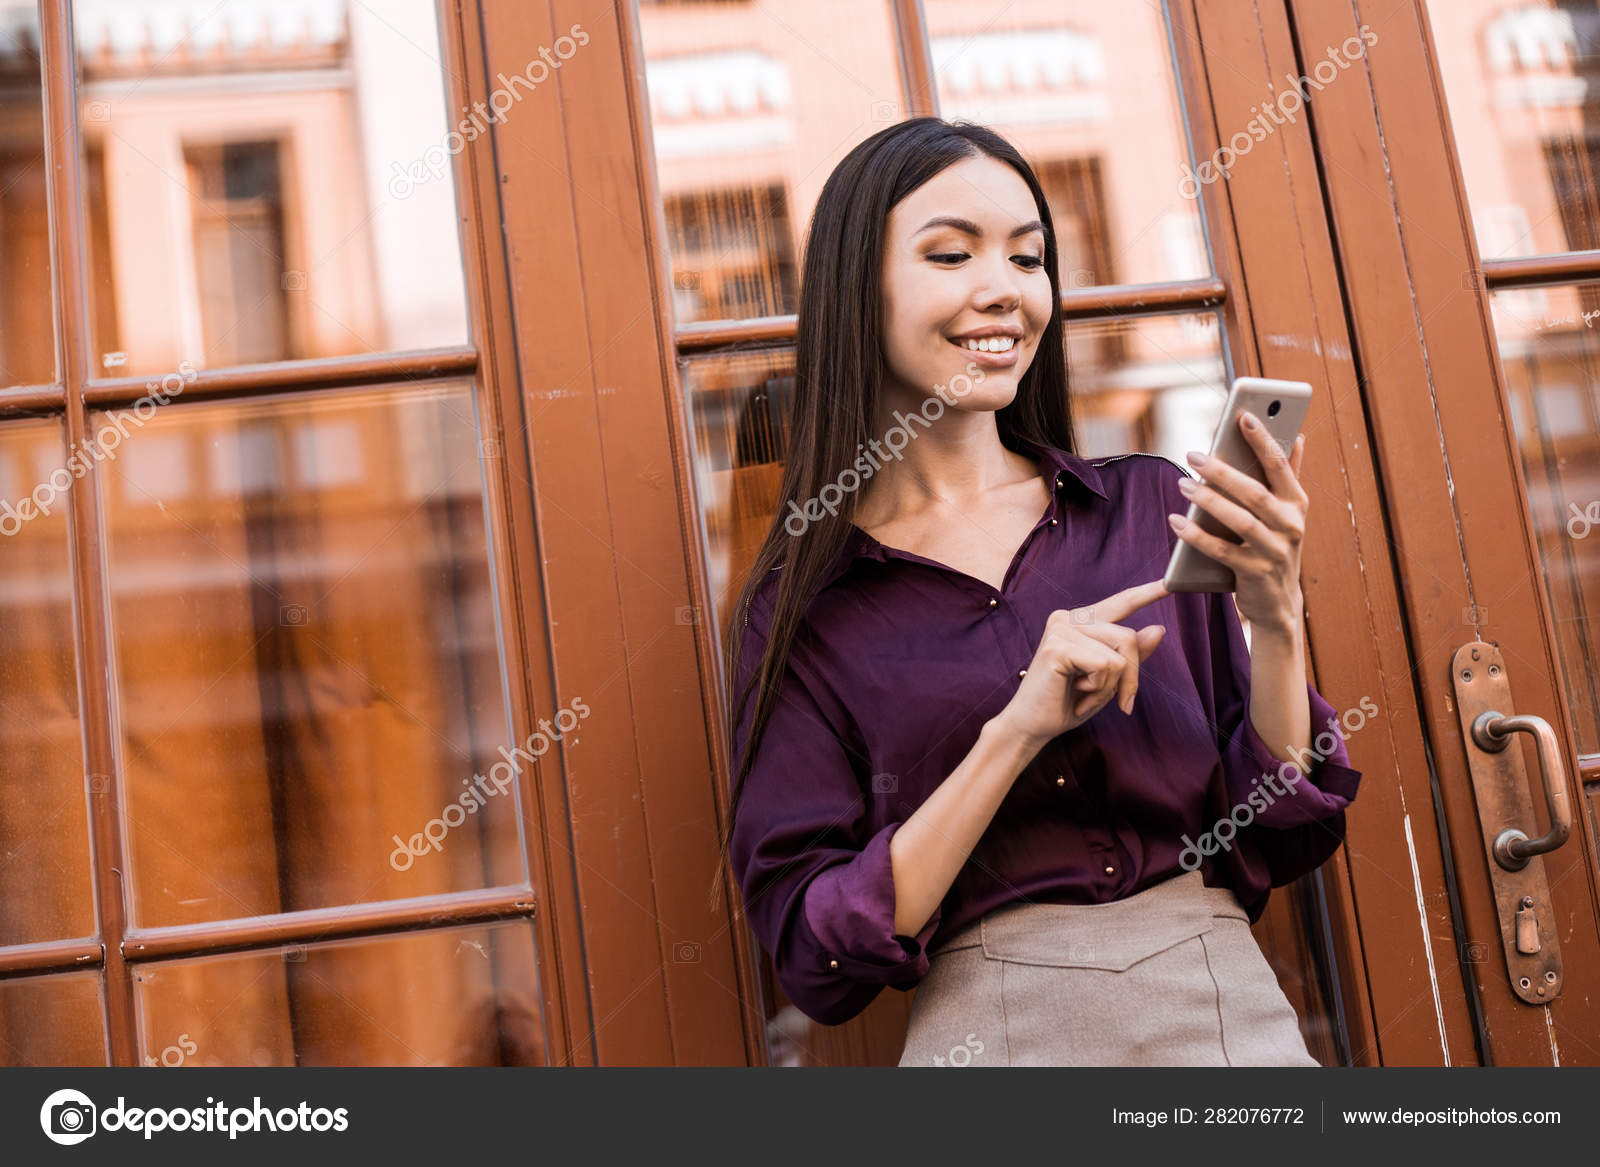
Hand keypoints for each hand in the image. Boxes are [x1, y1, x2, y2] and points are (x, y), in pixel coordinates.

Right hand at [992, 579, 1168, 751]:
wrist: (1033, 725)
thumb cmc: (1068, 702)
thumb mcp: (1108, 679)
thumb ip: (1130, 655)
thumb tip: (1158, 629)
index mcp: (1081, 621)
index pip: (1121, 603)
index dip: (1146, 594)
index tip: (1170, 582)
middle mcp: (1069, 618)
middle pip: (1128, 638)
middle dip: (1129, 677)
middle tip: (1116, 701)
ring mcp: (1061, 629)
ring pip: (1119, 655)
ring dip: (1109, 686)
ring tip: (1084, 694)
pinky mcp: (1057, 647)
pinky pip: (1104, 666)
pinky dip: (1097, 688)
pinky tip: (1075, 691)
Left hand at [1171, 411, 1307, 633]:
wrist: (1278, 603)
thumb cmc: (1275, 546)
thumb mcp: (1286, 513)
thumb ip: (1288, 476)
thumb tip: (1296, 436)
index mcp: (1297, 504)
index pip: (1279, 466)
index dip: (1262, 441)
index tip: (1242, 416)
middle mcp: (1291, 525)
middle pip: (1255, 493)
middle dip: (1223, 471)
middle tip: (1192, 455)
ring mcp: (1275, 551)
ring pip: (1240, 521)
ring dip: (1208, 501)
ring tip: (1182, 484)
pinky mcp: (1255, 573)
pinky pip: (1221, 551)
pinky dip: (1197, 536)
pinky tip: (1176, 522)